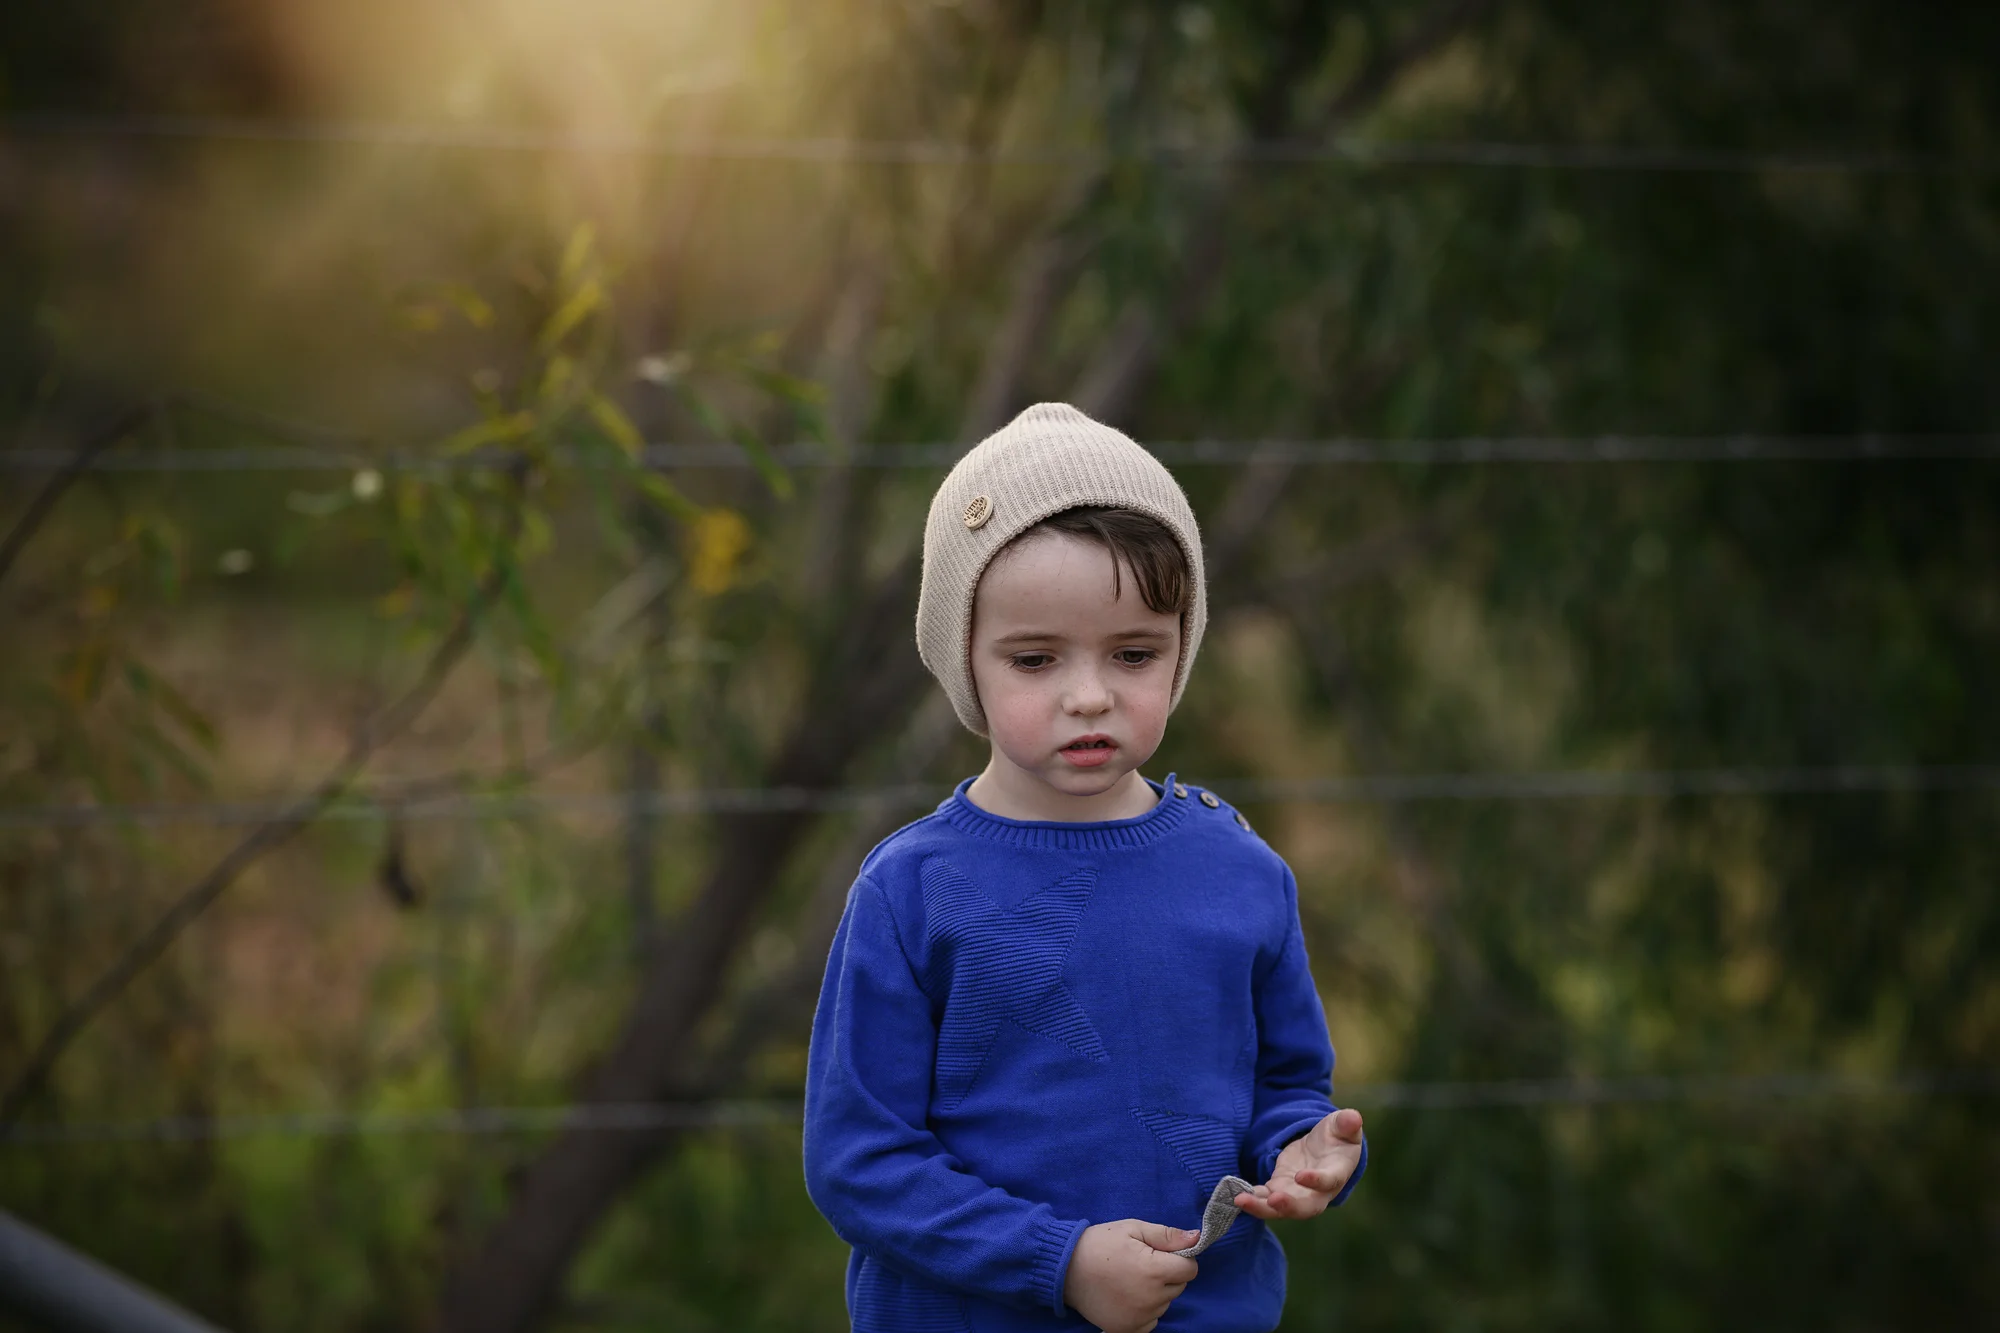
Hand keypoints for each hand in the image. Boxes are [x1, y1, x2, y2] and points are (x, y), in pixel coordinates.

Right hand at [1062, 1219, 1199, 1332]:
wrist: (1064, 1269)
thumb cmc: (1100, 1243)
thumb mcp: (1132, 1229)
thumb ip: (1167, 1235)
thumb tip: (1197, 1238)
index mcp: (1155, 1271)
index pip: (1190, 1269)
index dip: (1180, 1258)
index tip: (1162, 1253)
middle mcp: (1151, 1298)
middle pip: (1178, 1287)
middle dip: (1167, 1274)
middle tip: (1142, 1263)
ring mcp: (1139, 1317)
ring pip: (1165, 1304)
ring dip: (1156, 1293)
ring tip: (1131, 1279)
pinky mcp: (1127, 1329)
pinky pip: (1152, 1321)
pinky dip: (1145, 1311)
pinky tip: (1128, 1296)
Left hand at [1232, 1107, 1364, 1221]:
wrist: (1324, 1149)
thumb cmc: (1337, 1137)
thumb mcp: (1343, 1126)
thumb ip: (1347, 1124)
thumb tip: (1353, 1117)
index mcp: (1336, 1174)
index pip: (1328, 1181)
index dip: (1316, 1181)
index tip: (1301, 1175)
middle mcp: (1317, 1192)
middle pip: (1305, 1207)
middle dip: (1288, 1206)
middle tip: (1272, 1200)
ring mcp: (1296, 1194)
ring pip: (1280, 1209)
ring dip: (1261, 1207)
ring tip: (1240, 1201)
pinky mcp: (1279, 1189)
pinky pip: (1265, 1199)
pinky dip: (1251, 1199)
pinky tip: (1235, 1194)